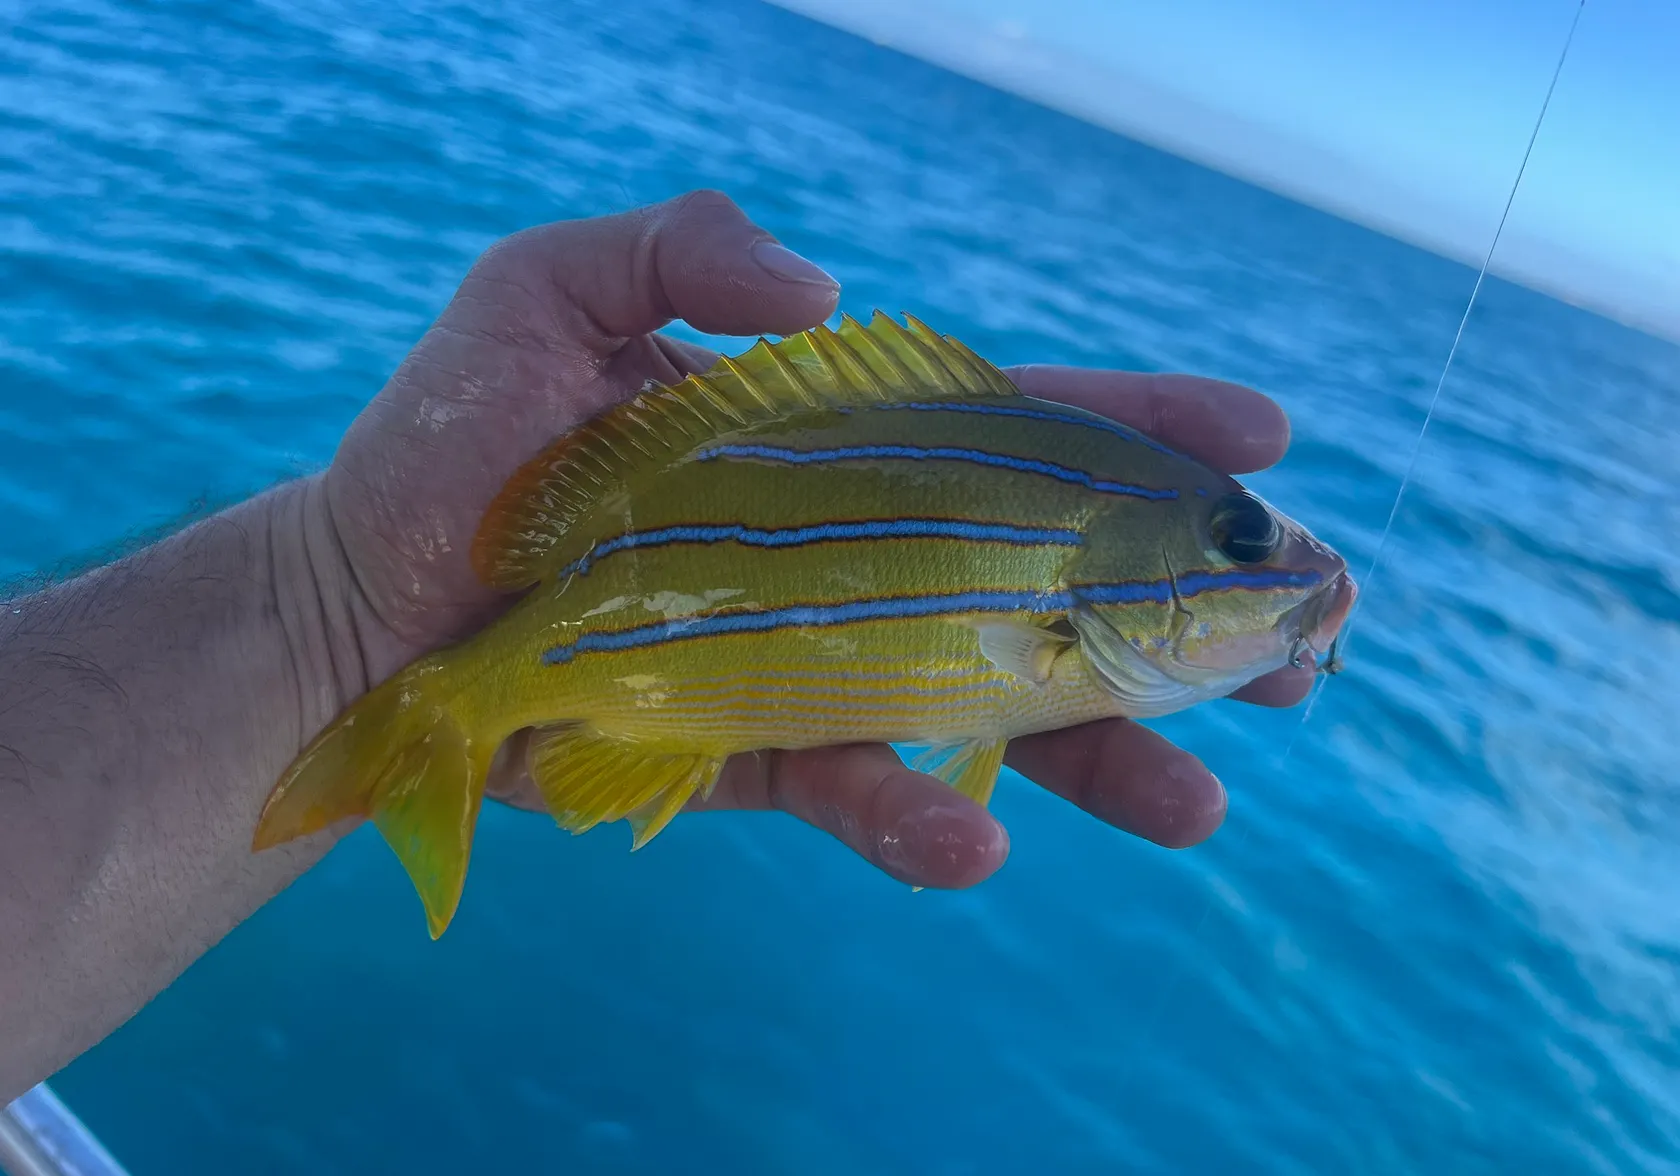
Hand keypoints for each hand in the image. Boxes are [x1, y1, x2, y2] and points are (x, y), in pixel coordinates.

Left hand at [316, 189, 1307, 890]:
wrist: (362, 608)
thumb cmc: (450, 439)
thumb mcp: (546, 291)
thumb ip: (679, 245)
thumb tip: (829, 290)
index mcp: (838, 441)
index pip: (1019, 432)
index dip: (1140, 434)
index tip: (1262, 446)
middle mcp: (855, 553)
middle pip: (1051, 581)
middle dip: (1181, 612)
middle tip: (1306, 648)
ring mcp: (819, 659)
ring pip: (991, 711)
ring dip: (1103, 753)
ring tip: (1200, 800)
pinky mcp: (754, 753)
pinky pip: (858, 791)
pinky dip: (914, 820)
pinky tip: (970, 841)